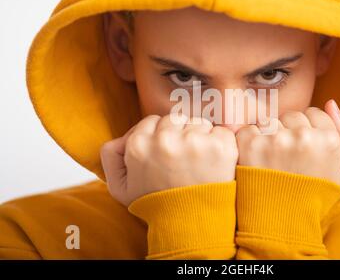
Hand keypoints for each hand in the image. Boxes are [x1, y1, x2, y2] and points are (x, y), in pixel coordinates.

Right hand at [100, 114, 237, 205]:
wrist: (190, 226)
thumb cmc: (156, 205)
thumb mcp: (120, 187)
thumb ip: (111, 155)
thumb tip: (121, 137)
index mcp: (139, 145)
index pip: (152, 121)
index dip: (160, 136)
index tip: (166, 153)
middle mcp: (165, 139)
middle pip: (176, 120)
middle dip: (179, 135)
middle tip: (183, 160)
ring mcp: (194, 142)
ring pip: (198, 124)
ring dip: (199, 138)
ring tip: (198, 163)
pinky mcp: (220, 146)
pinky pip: (221, 131)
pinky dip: (220, 143)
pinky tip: (213, 162)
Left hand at [236, 99, 339, 186]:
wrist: (280, 222)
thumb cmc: (314, 195)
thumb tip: (330, 102)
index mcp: (328, 140)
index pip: (314, 113)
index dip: (309, 130)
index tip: (304, 150)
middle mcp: (303, 136)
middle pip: (292, 115)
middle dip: (289, 131)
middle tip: (287, 158)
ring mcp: (275, 139)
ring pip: (271, 121)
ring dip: (269, 135)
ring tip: (271, 161)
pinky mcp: (250, 144)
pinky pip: (250, 129)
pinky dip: (250, 142)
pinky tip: (257, 161)